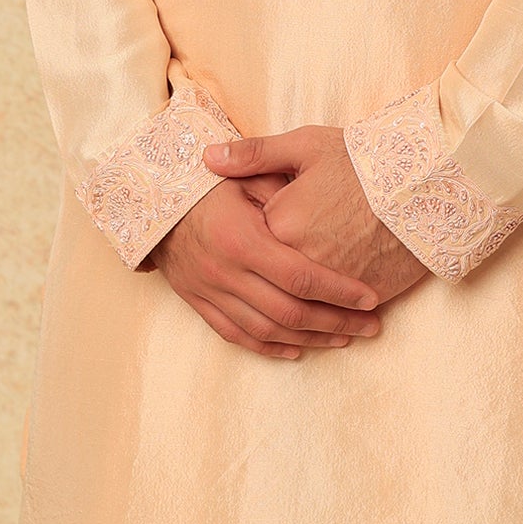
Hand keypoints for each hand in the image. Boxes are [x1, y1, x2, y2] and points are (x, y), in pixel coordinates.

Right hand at [149, 173, 383, 360]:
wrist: (150, 198)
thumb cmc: (206, 180)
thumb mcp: (243, 174)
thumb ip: (279, 189)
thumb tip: (320, 202)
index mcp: (242, 239)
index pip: (301, 276)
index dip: (339, 291)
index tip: (370, 298)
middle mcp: (226, 273)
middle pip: (290, 312)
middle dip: (336, 322)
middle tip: (372, 325)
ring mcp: (210, 292)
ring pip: (268, 331)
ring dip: (311, 339)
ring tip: (346, 338)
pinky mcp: (199, 302)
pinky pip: (239, 335)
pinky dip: (270, 347)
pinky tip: (298, 349)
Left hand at [204, 126, 429, 305]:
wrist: (424, 182)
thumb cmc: (363, 160)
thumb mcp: (305, 145)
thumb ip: (254, 155)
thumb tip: (207, 158)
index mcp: (278, 225)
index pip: (247, 243)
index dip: (249, 235)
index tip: (258, 224)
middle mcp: (299, 261)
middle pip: (269, 284)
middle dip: (265, 283)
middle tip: (273, 272)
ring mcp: (330, 285)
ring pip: (297, 311)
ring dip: (294, 317)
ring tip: (291, 306)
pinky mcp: (360, 297)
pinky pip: (330, 318)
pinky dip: (322, 325)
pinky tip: (324, 325)